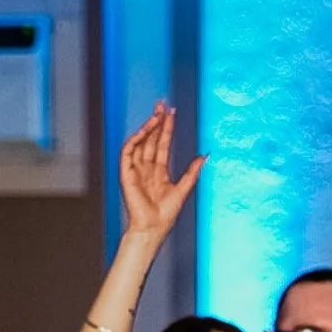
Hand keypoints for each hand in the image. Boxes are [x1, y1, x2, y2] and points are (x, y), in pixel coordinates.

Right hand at [120, 102, 204, 238]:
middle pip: (151, 139)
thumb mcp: (183, 189)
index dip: (167, 128)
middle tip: (163, 105)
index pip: (162, 143)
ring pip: (140, 142)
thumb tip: (205, 156)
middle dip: (156, 121)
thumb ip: (193, 172)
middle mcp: (146, 168)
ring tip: (157, 114)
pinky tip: (144, 130)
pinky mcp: (127, 174)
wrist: (153, 227)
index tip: (172, 113)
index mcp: (159, 171)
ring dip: (147, 127)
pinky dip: (135, 140)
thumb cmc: (165, 214)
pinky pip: (128, 152)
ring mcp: (136, 169)